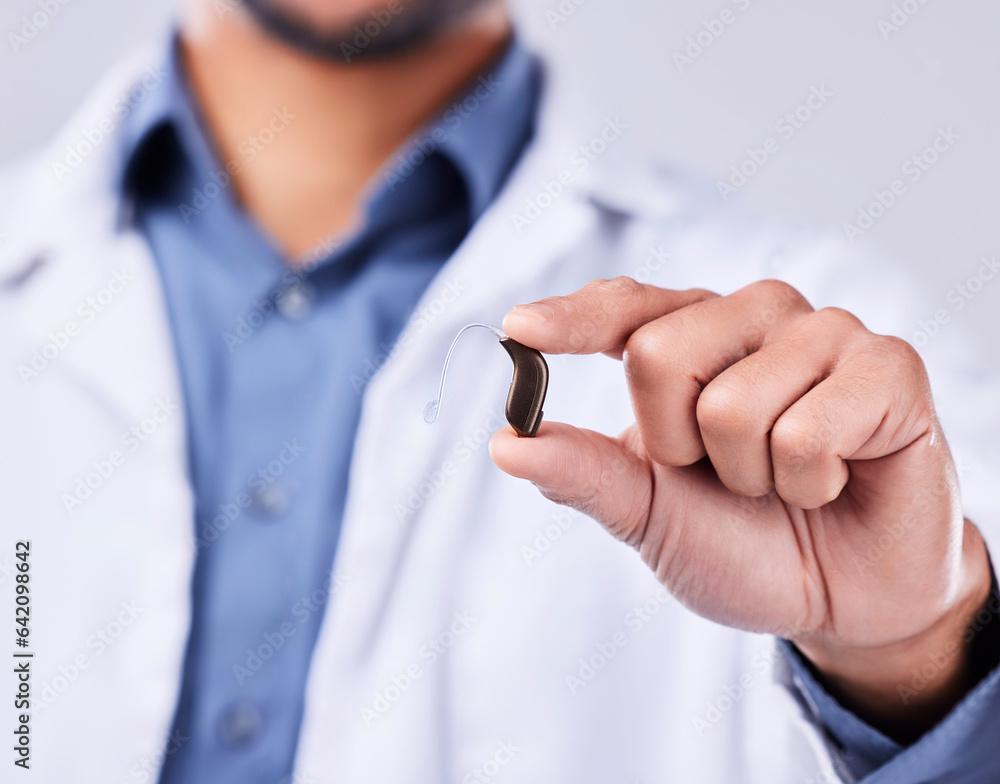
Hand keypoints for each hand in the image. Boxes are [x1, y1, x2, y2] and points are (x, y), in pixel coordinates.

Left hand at [490, 277, 991, 740]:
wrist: (843, 599)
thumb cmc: (742, 543)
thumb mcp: (648, 514)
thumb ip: (586, 473)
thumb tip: (505, 445)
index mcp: (690, 337)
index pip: (622, 308)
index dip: (571, 320)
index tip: (519, 331)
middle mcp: (753, 316)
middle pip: (657, 354)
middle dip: (679, 448)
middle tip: (729, 475)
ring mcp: (824, 333)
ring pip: (733, 404)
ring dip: (750, 475)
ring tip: (787, 481)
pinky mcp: (890, 366)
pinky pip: (808, 432)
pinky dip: (809, 484)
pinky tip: (836, 482)